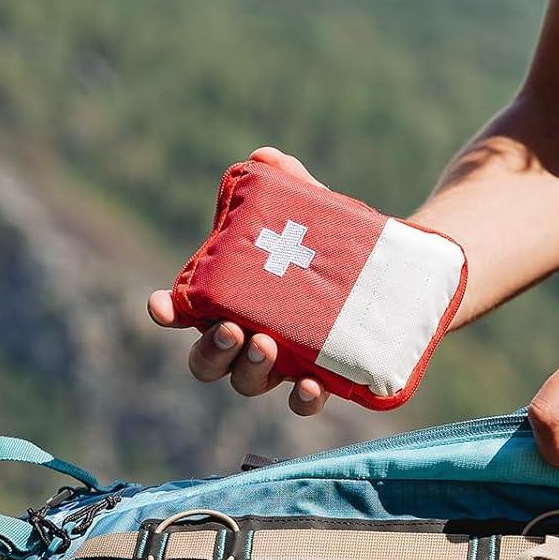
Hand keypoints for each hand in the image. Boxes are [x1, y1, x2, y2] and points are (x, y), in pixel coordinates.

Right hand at [147, 147, 330, 416]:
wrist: (397, 274)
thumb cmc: (334, 242)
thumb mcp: (314, 209)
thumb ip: (290, 182)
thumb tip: (267, 157)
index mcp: (232, 299)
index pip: (186, 311)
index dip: (168, 311)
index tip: (161, 304)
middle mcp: (248, 337)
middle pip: (210, 360)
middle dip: (212, 349)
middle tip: (232, 328)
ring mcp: (283, 364)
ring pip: (248, 382)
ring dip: (249, 369)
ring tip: (265, 345)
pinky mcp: (324, 378)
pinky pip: (302, 402)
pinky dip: (300, 398)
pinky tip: (310, 384)